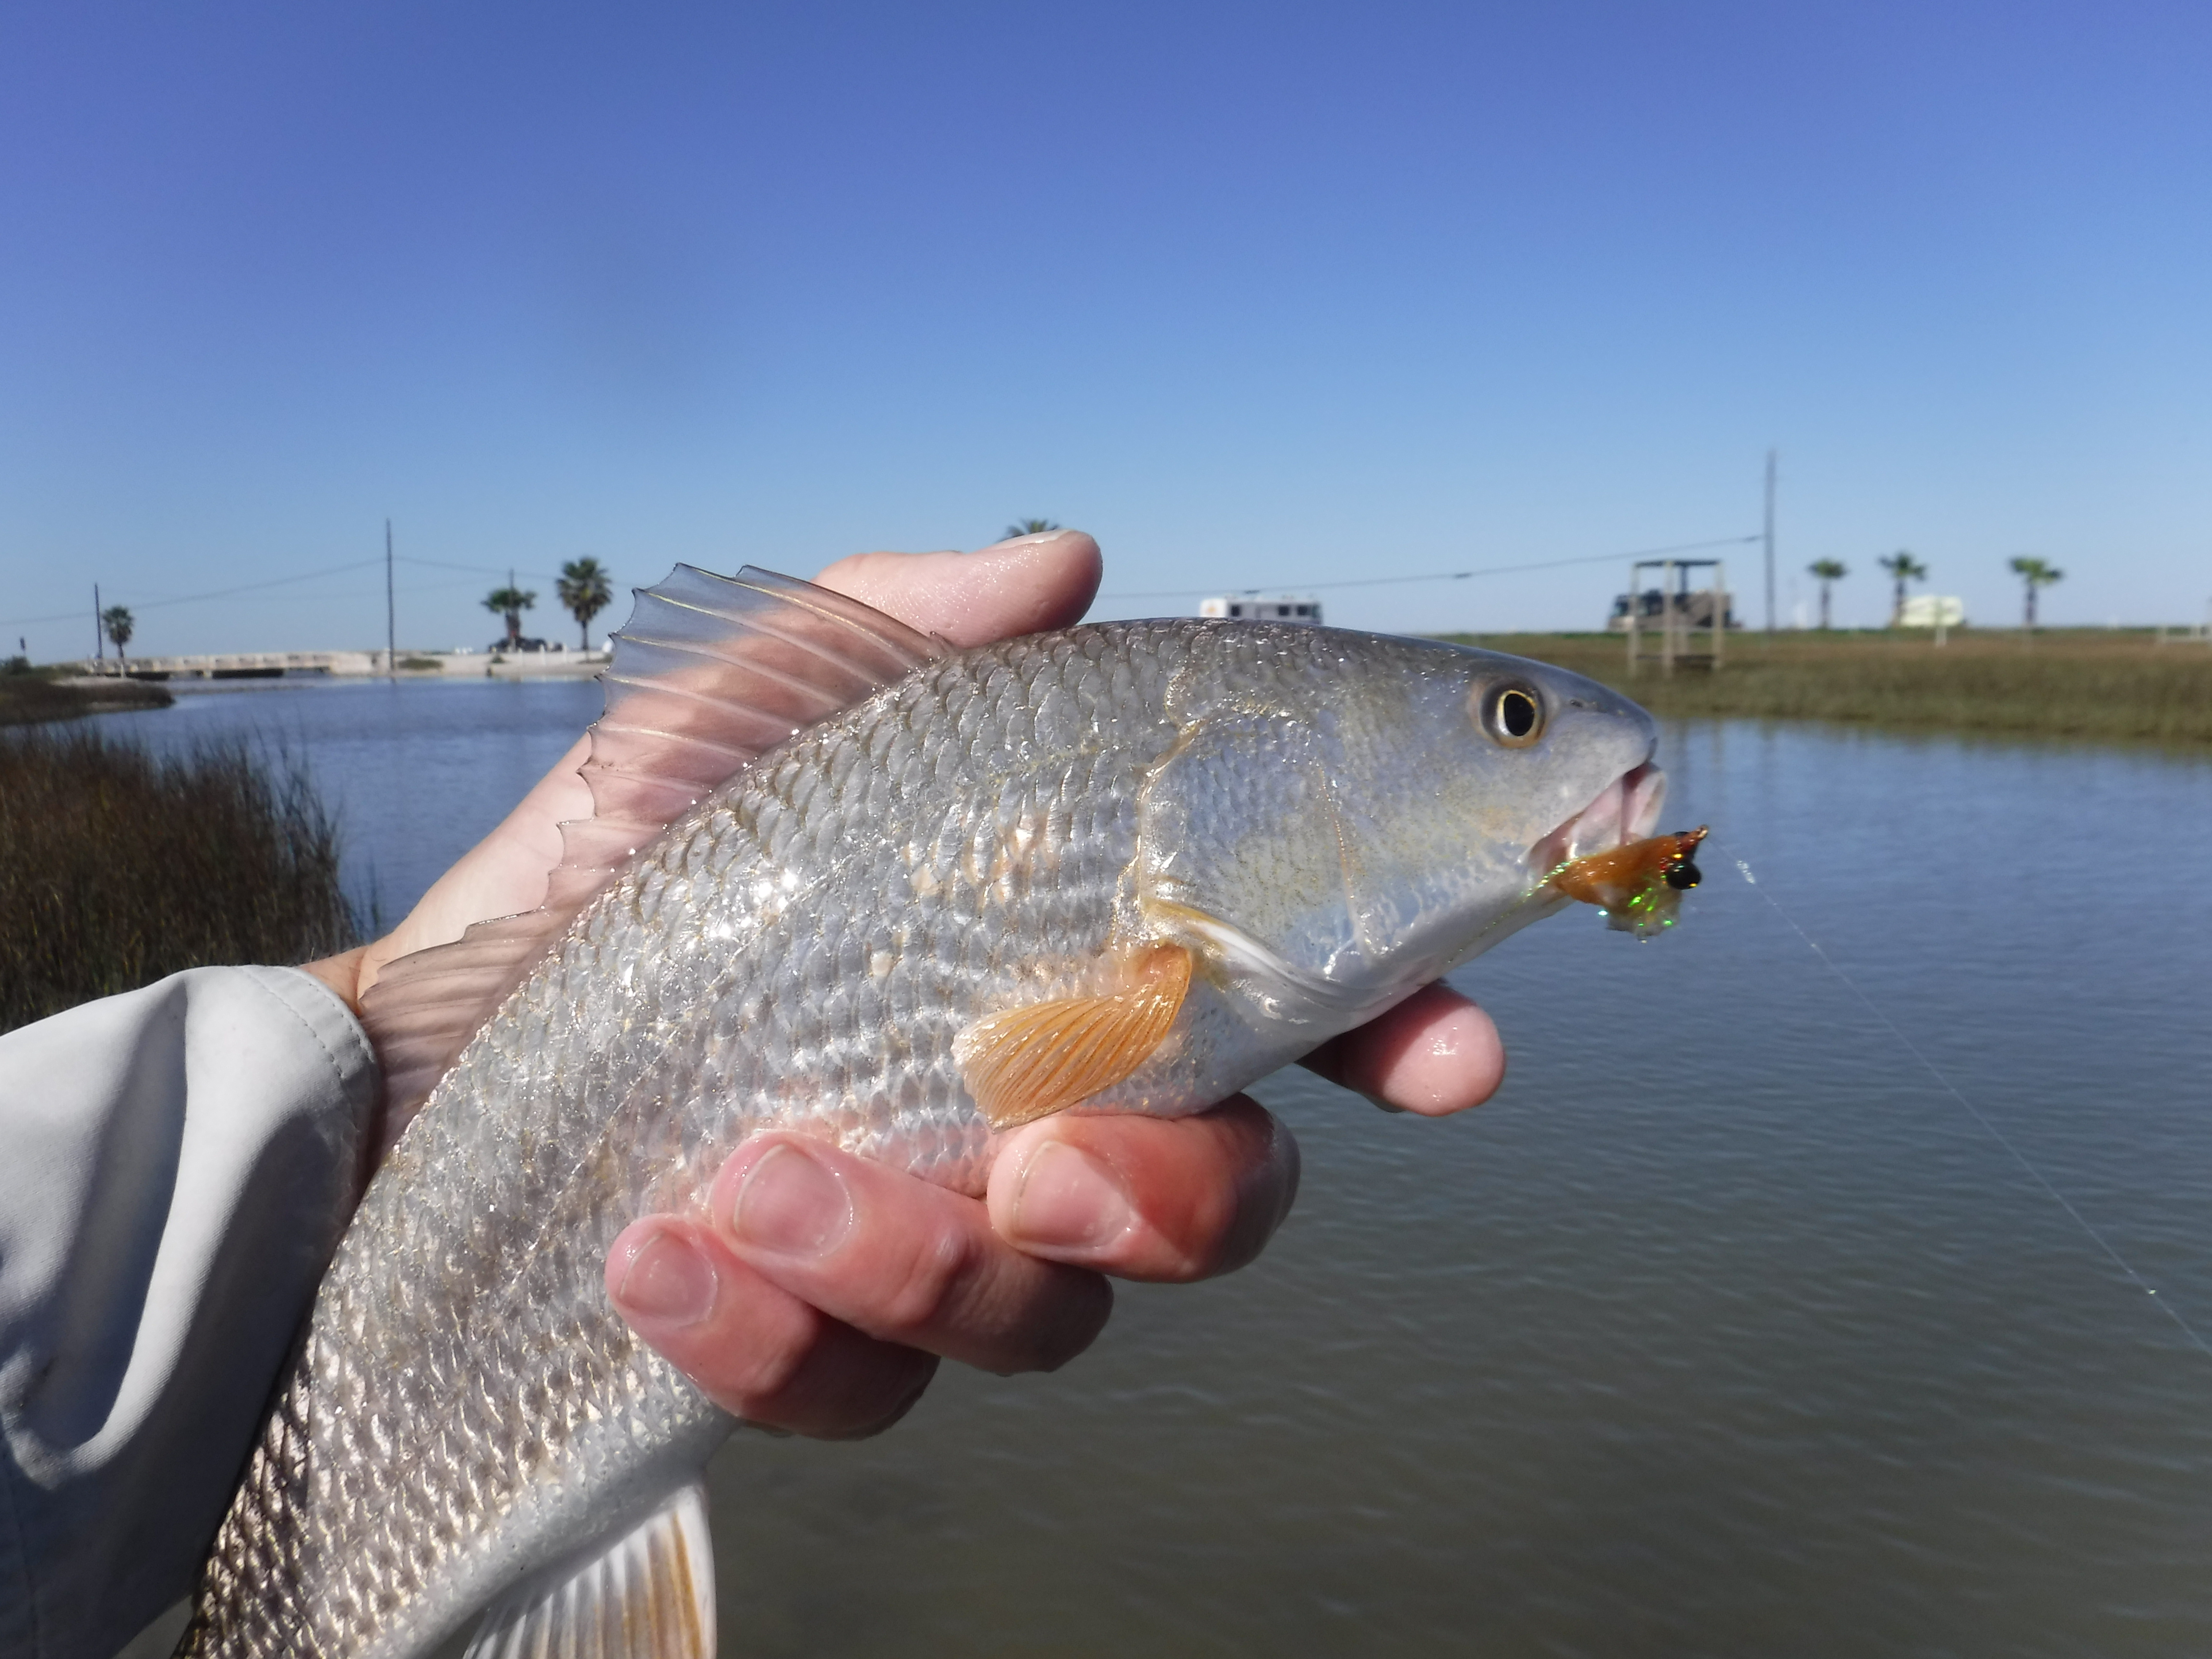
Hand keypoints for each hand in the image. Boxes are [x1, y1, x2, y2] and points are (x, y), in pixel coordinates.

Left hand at [310, 531, 1506, 1437]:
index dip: (1403, 1031)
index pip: (1291, 1010)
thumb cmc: (617, 858)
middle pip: (1219, 1205)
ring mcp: (933, 1239)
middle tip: (1049, 1159)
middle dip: (1177, 1201)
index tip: (1458, 1054)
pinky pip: (860, 1389)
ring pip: (1048, 1317)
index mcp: (1070, 959)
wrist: (419, 1041)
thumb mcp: (749, 707)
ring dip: (926, 1263)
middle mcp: (1037, 1111)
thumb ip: (907, 627)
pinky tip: (666, 1248)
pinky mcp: (812, 1336)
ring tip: (769, 1175)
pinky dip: (773, 1330)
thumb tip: (1062, 549)